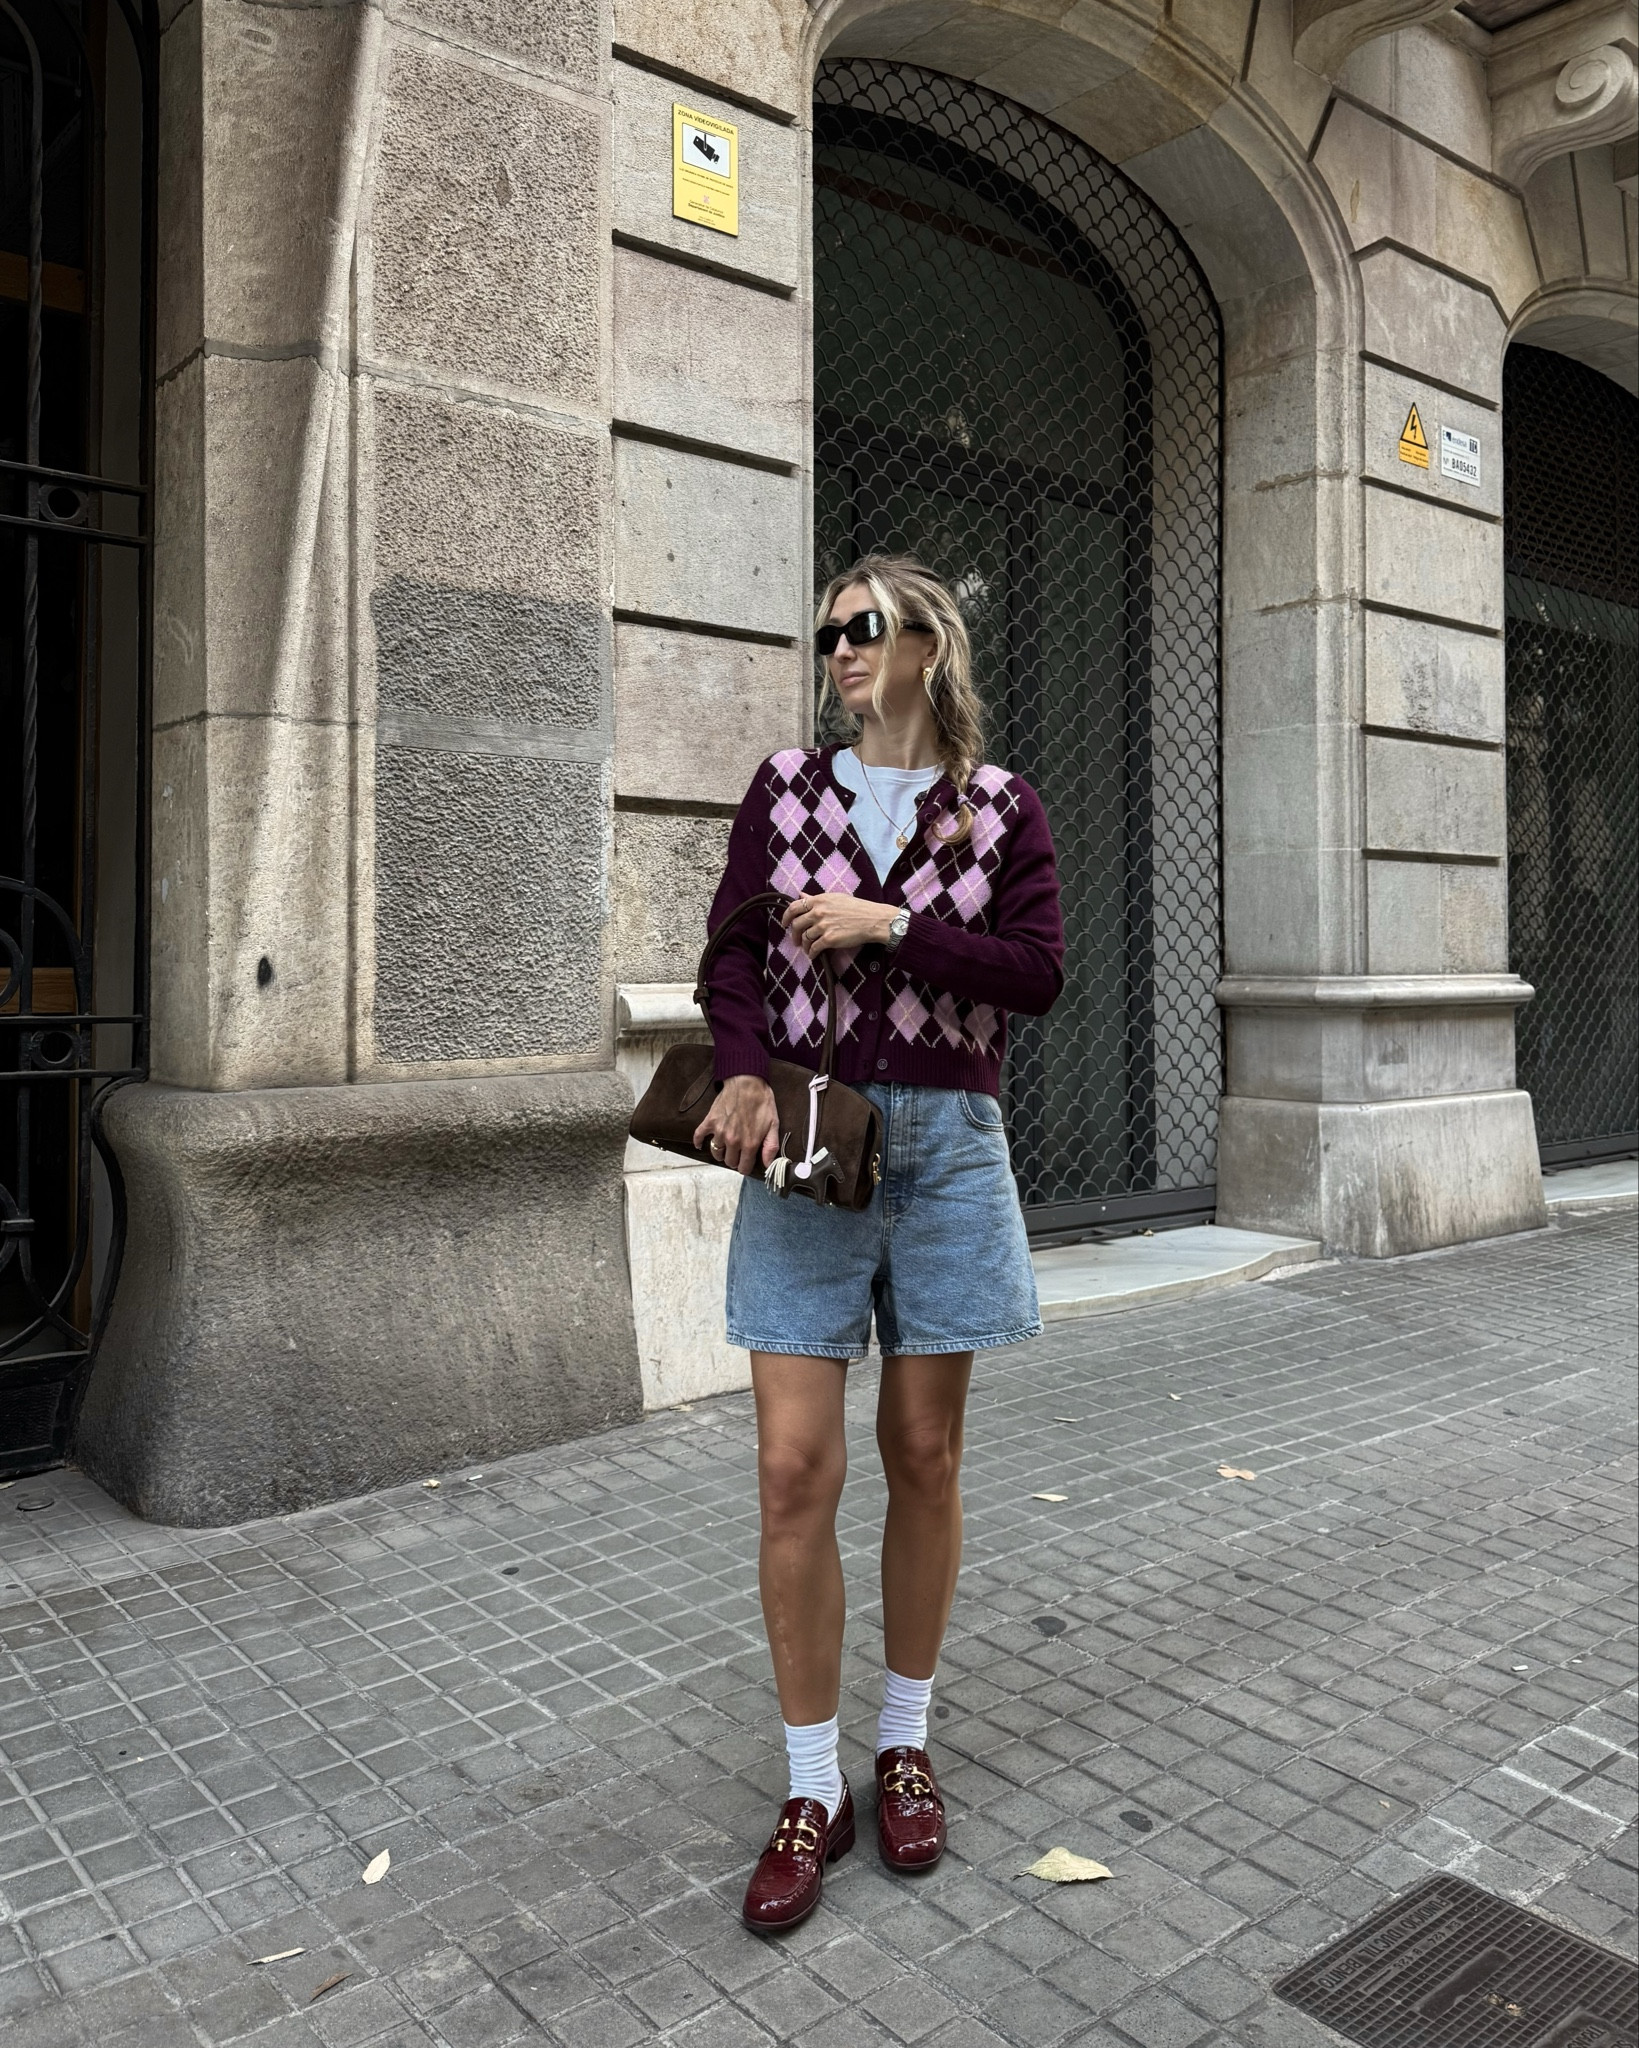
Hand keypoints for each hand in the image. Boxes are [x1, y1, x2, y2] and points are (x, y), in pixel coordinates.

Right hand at [694, 1073, 779, 1174]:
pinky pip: (699, 1136)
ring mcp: (719, 1132)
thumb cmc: (762, 1101)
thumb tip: (767, 1164)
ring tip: (726, 1148)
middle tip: (739, 1153)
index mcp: (749, 1143)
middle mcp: (732, 1141)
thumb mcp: (773, 1124)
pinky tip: (700, 1145)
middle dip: (735, 1160)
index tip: (747, 1162)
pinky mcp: (710, 1121)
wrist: (747, 1082)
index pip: (743, 1167)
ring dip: (721, 1153)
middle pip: (729, 1162)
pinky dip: (698, 1142)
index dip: (746, 1166)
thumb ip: (770, 1146)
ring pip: (716, 1152)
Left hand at [782, 893, 897, 956]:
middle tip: (796, 940)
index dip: (786, 917)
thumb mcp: (835, 898)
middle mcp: (819, 912)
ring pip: (805, 938)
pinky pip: (814, 948)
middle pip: (797, 925)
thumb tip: (801, 894)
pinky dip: (812, 953)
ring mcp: (823, 926)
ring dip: (805, 945)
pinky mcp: (829, 939)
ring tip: (808, 949)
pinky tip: (814, 955)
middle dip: (794, 934)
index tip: (784, 924)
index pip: (794, 907)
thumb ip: (816, 898)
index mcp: (819, 900)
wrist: (872, 919)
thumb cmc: (856, 908)